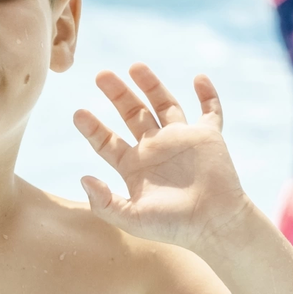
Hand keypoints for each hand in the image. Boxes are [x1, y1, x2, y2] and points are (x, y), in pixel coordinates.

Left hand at [73, 66, 251, 253]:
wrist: (215, 226)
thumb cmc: (174, 227)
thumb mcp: (132, 219)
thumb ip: (105, 203)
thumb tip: (84, 179)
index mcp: (134, 166)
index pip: (107, 142)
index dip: (92, 128)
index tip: (78, 113)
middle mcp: (155, 148)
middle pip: (132, 113)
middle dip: (117, 94)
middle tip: (101, 75)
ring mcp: (181, 140)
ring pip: (164, 104)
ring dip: (151, 84)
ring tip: (135, 66)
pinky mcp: (208, 137)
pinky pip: (210, 111)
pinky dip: (207, 94)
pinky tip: (199, 78)